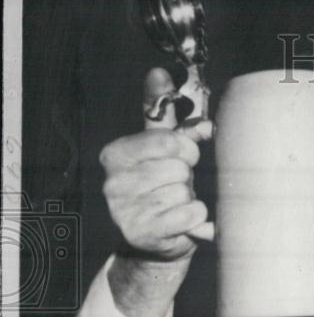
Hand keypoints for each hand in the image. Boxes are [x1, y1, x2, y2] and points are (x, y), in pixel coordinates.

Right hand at [100, 68, 212, 261]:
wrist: (159, 242)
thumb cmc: (162, 189)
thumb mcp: (160, 148)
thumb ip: (162, 113)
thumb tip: (159, 74)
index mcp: (115, 154)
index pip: (166, 140)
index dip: (185, 149)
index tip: (184, 158)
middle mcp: (113, 181)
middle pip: (178, 167)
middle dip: (187, 176)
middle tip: (179, 186)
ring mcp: (125, 210)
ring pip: (184, 191)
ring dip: (190, 199)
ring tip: (177, 205)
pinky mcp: (143, 233)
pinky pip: (189, 214)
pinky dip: (197, 218)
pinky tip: (185, 221)